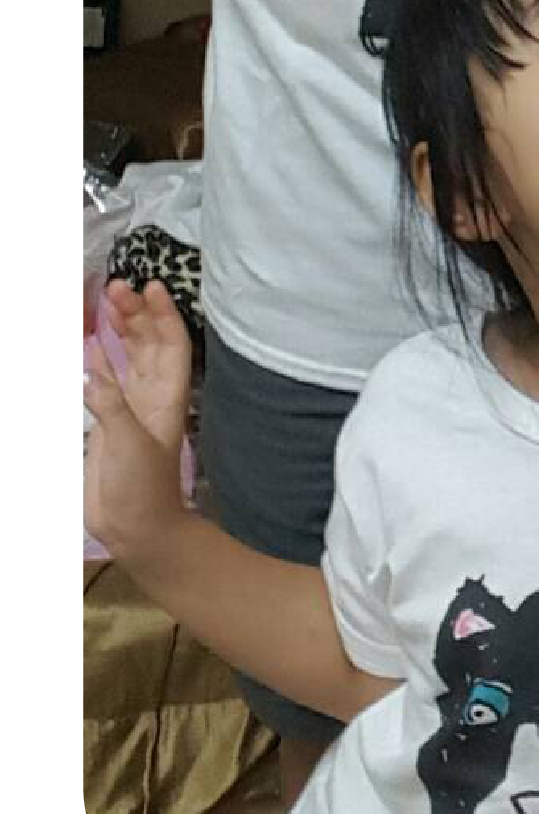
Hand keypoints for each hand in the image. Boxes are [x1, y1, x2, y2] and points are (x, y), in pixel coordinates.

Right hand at [83, 279, 194, 559]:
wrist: (135, 527)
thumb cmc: (142, 486)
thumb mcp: (128, 443)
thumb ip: (110, 406)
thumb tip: (90, 372)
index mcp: (169, 395)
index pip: (172, 344)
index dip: (165, 314)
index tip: (152, 286)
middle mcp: (154, 394)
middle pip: (149, 343)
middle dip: (137, 313)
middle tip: (117, 286)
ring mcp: (132, 406)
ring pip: (129, 356)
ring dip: (121, 329)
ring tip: (106, 302)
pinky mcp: (111, 421)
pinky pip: (106, 380)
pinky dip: (100, 358)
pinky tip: (91, 342)